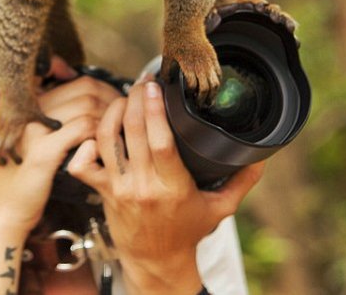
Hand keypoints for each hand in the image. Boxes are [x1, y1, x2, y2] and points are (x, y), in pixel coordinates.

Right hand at [0, 58, 123, 233]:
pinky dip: (100, 135)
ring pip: (87, 106)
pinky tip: (105, 147)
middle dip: (114, 101)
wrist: (0, 209)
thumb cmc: (25, 177)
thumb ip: (62, 122)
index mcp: (33, 104)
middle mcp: (31, 110)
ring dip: (111, 119)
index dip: (106, 89)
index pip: (80, 82)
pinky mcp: (42, 151)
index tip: (119, 103)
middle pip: (87, 89)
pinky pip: (82, 129)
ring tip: (120, 134)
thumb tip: (98, 106)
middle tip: (127, 118)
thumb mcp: (39, 141)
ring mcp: (35, 128)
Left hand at [67, 80, 263, 291]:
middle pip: (132, 132)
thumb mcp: (221, 209)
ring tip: (125, 98)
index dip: (154, 110)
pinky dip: (85, 144)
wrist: (157, 262)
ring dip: (112, 112)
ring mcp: (119, 188)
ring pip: (106, 140)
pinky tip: (98, 130)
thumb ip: (241, 181)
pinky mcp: (102, 191)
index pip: (161, 142)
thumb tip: (263, 158)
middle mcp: (144, 185)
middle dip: (135, 99)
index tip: (156, 87)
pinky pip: (82, 164)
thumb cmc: (188, 232)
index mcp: (174, 186)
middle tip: (143, 83)